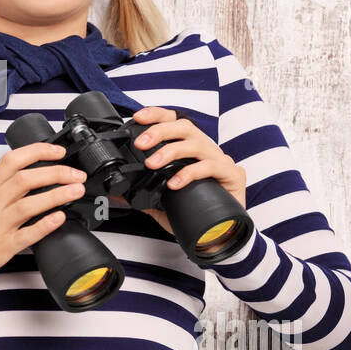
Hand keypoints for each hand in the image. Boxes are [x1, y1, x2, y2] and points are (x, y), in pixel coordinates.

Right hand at [0, 142, 88, 292]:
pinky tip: (60, 219)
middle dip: (55, 173)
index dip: (37, 152)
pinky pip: (26, 235)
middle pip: (24, 179)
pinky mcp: (1, 249)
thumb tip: (32, 181)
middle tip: (76, 174)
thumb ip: (0, 192)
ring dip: (57, 195)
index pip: (11, 161)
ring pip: (28, 205)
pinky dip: (45, 225)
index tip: (58, 151)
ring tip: (76, 191)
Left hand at [109, 106, 246, 234]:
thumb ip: (142, 192)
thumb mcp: (162, 200)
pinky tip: (175, 183)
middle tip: (141, 144)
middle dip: (160, 131)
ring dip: (171, 151)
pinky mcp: (233, 175)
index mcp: (190, 148)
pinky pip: (212, 167)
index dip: (157, 115)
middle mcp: (206, 150)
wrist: (218, 234)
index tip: (138, 117)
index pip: (175, 122)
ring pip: (197, 144)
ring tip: (152, 163)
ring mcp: (221, 161)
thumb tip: (116, 191)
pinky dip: (190, 173)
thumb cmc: (194, 211)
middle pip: (185, 127)